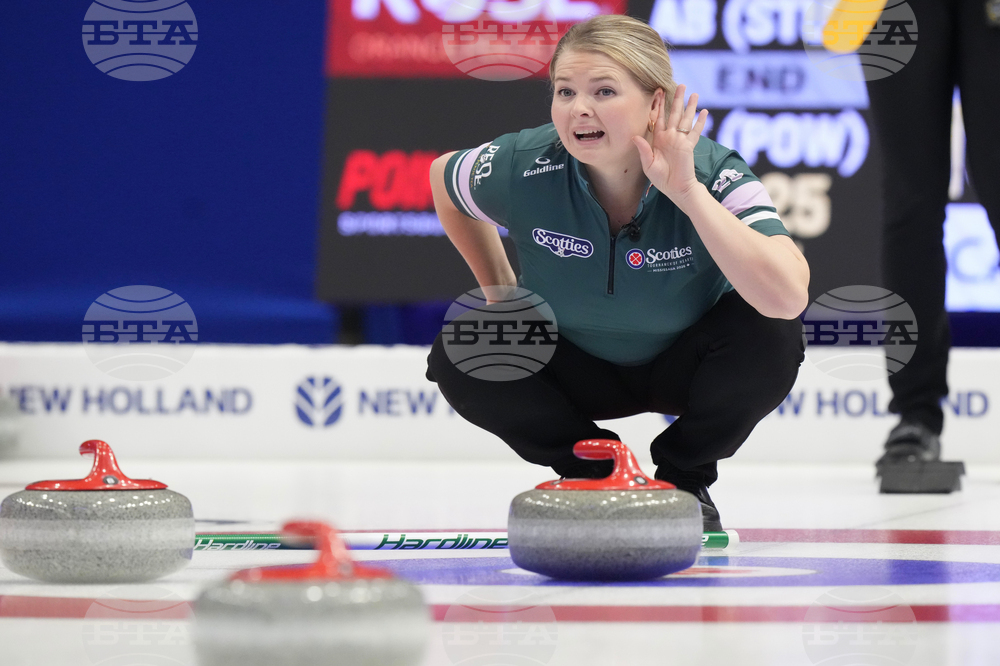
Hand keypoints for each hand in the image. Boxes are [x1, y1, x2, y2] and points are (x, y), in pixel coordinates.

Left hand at [631, 84, 708, 203]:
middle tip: (680, 85)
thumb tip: (635, 136)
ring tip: (694, 93)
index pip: (658, 118)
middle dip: (676, 99)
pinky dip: (700, 122)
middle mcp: (670, 136)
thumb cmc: (661, 178)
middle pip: (674, 114)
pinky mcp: (689, 146)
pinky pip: (695, 132)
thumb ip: (643, 149)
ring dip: (690, 107)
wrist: (676, 188)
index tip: (658, 92)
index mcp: (658, 139)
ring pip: (686, 119)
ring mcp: (680, 140)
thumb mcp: (648, 164)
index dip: (658, 105)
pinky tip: (705, 112)